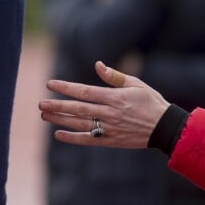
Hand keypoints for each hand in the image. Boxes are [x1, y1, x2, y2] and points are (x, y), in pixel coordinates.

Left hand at [39, 61, 169, 148]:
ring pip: (80, 124)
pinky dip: (73, 137)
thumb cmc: (150, 100)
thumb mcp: (135, 83)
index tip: (50, 84)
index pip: (85, 92)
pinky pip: (89, 139)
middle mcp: (110, 113)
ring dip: (61, 120)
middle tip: (41, 104)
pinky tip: (59, 134)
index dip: (66, 88)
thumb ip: (114, 76)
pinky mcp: (111, 140)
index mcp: (115, 97)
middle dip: (58, 106)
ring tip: (44, 115)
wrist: (164, 127)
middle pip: (78, 109)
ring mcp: (110, 128)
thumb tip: (97, 64)